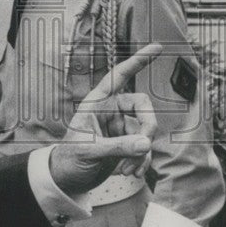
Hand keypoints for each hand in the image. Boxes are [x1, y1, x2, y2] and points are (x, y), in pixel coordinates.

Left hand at [49, 43, 161, 195]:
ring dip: (142, 152)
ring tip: (128, 170)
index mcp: (98, 101)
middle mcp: (112, 110)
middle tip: (143, 147)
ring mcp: (121, 126)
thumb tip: (146, 144)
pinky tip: (133, 172)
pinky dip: (142, 160)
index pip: (119, 75)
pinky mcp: (127, 143)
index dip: (138, 61)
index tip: (157, 47)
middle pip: (143, 105)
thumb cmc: (69, 157)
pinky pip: (145, 147)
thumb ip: (118, 146)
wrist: (68, 178)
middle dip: (148, 127)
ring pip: (146, 131)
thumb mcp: (90, 150)